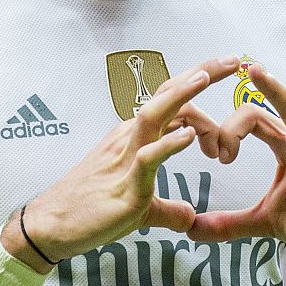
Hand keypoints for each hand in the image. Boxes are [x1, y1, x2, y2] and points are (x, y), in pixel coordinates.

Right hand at [10, 56, 241, 266]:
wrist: (51, 227)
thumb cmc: (92, 212)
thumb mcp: (140, 209)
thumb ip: (168, 209)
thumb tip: (190, 218)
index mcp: (135, 137)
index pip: (171, 101)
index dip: (199, 87)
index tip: (227, 76)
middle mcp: (129, 137)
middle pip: (167, 94)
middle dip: (201, 73)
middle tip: (234, 59)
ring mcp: (125, 156)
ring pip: (155, 113)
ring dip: (182, 94)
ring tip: (208, 77)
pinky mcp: (125, 183)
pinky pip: (148, 157)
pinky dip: (170, 144)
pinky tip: (188, 137)